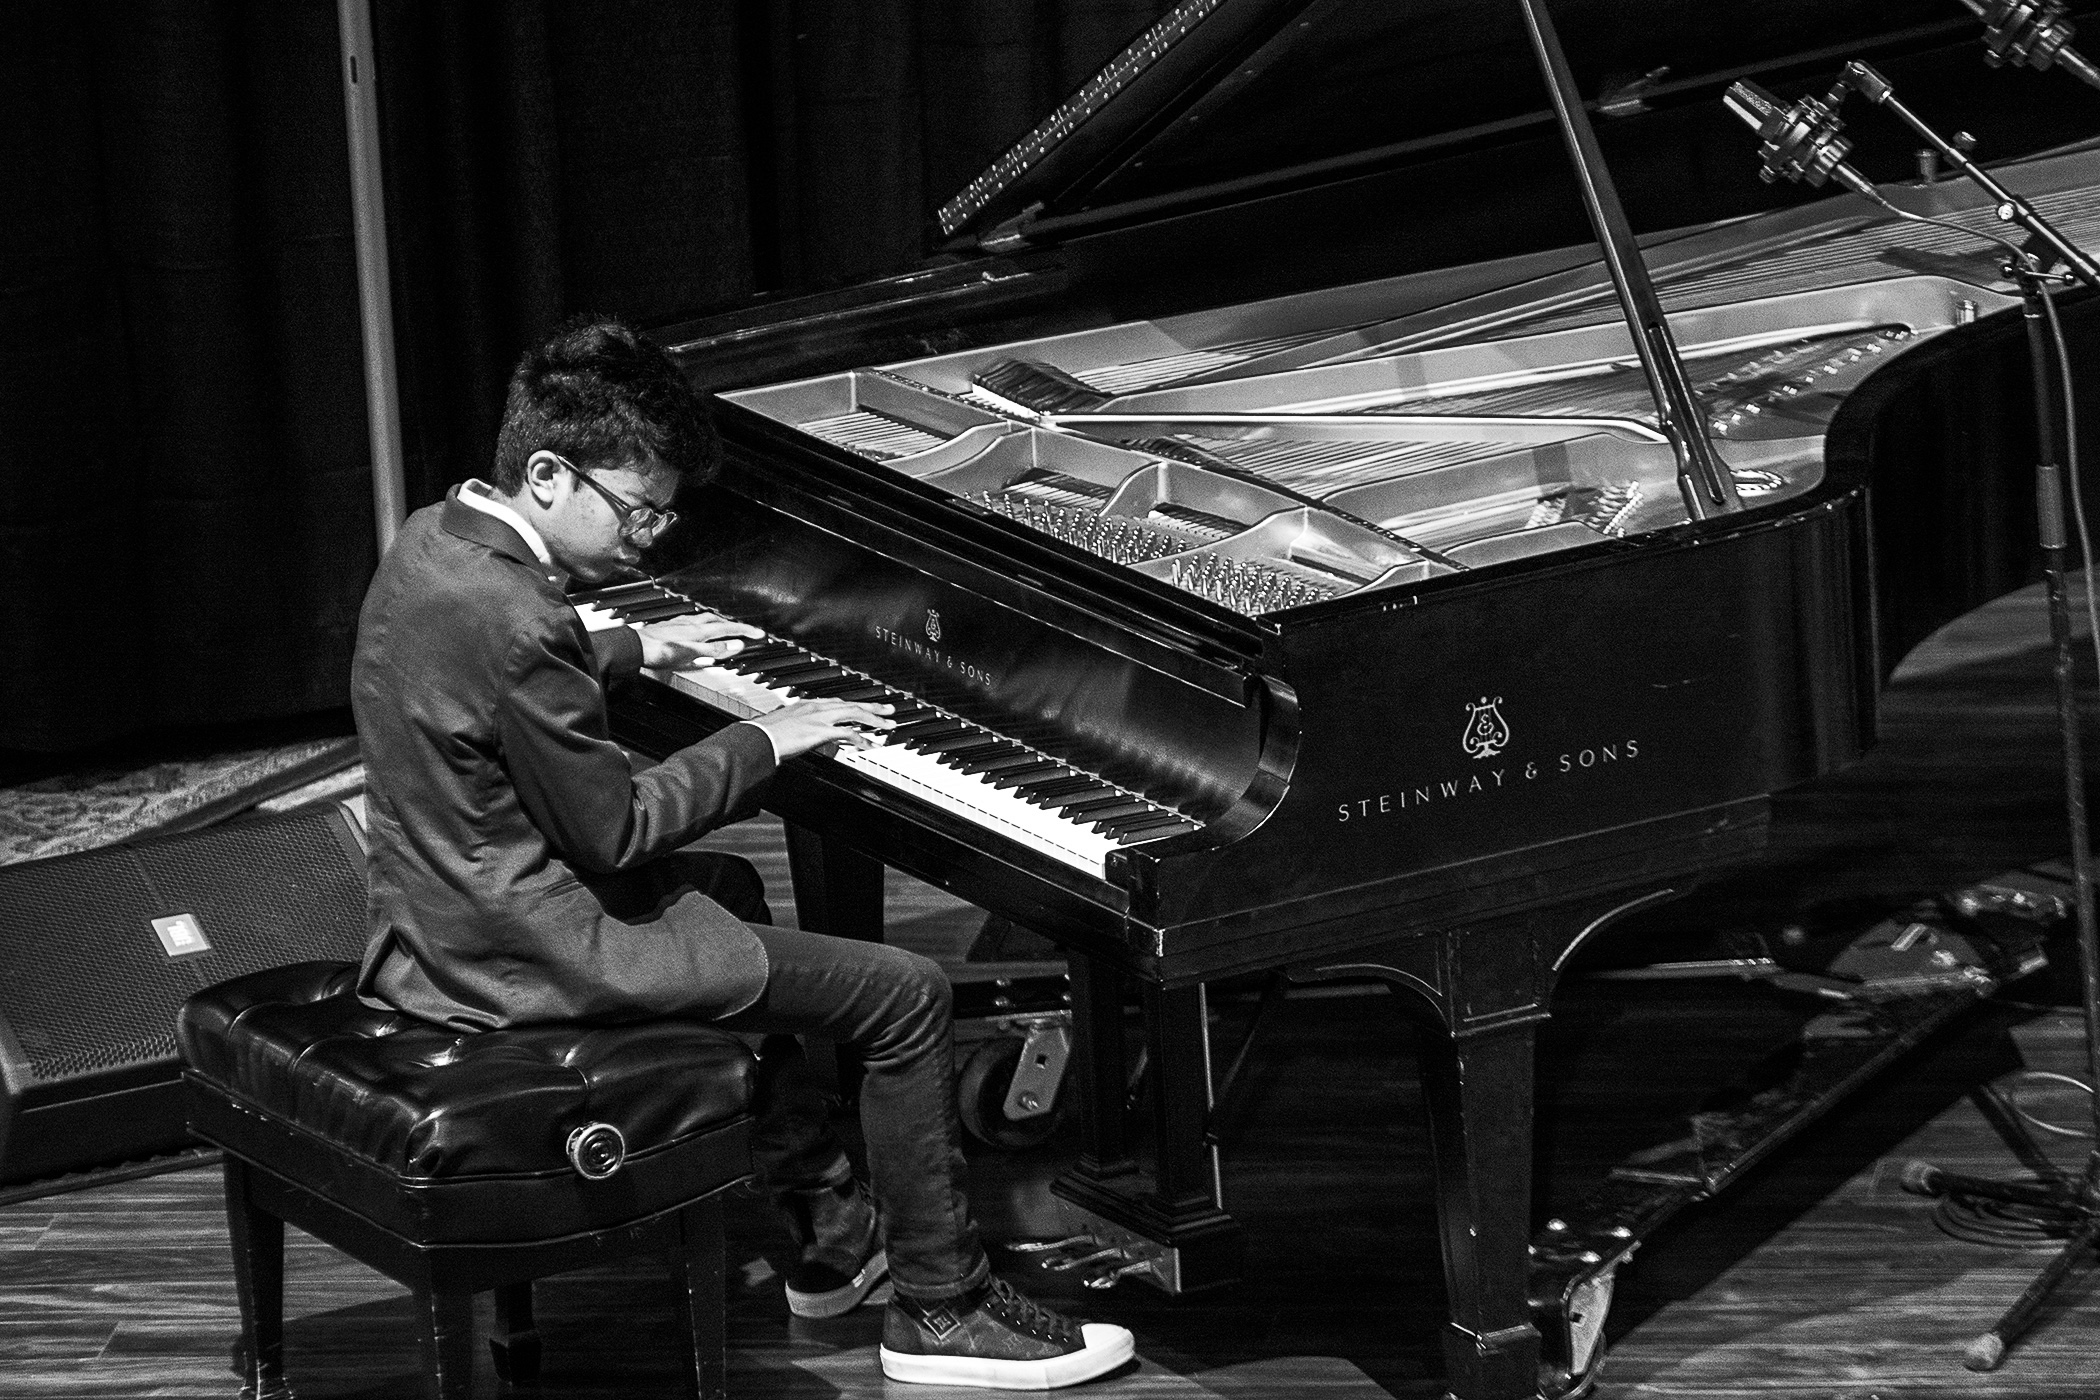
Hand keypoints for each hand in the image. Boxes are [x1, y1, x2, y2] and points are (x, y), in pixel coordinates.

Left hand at [637, 614, 763, 669]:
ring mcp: (682, 623)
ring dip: (721, 622)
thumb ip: (715, 649)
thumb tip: (736, 644)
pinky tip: (700, 627)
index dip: (746, 631)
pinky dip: (706, 624)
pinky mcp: (673, 626)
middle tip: (748, 630)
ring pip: (708, 619)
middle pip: (720, 621)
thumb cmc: (660, 651)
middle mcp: (692, 623)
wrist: (635, 647)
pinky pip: (696, 621)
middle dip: (736, 625)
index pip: (729, 628)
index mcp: (700, 630)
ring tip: (728, 627)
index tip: (760, 634)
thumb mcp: (691, 653)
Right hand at [749, 699, 894, 758]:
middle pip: (851, 703)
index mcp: (807, 704)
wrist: (757, 738)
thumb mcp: (784, 725)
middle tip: (889, 709)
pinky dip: (862, 739)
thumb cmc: (765, 734)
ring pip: (855, 713)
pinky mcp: (820, 730)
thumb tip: (803, 735)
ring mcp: (819, 717)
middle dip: (873, 706)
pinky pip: (848, 733)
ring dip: (875, 719)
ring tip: (888, 725)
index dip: (855, 704)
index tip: (866, 706)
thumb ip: (797, 727)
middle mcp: (816, 706)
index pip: (838, 702)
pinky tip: (871, 745)